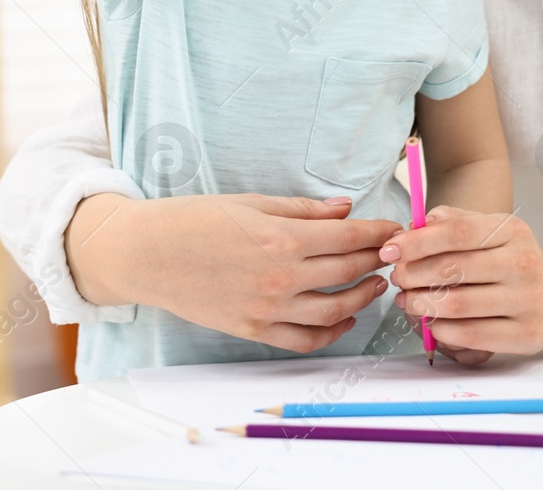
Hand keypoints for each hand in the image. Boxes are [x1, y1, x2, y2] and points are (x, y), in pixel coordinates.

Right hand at [67, 193, 402, 353]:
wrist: (146, 255)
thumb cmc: (193, 220)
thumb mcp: (251, 203)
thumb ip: (303, 209)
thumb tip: (345, 208)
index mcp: (282, 238)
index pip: (350, 236)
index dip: (380, 232)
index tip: (396, 228)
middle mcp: (281, 277)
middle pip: (349, 271)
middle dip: (376, 260)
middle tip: (391, 252)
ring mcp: (268, 309)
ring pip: (335, 310)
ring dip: (363, 297)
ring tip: (375, 284)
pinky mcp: (254, 330)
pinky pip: (305, 339)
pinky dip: (331, 331)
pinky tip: (343, 318)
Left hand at [381, 205, 542, 357]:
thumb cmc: (511, 261)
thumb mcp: (491, 230)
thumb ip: (454, 220)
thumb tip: (419, 222)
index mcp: (512, 231)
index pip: (457, 232)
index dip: (417, 242)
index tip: (390, 250)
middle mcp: (523, 264)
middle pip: (453, 269)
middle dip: (413, 274)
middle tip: (397, 277)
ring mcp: (527, 301)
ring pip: (458, 305)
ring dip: (421, 304)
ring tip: (407, 300)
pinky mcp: (524, 335)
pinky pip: (471, 335)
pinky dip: (441, 330)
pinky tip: (431, 323)